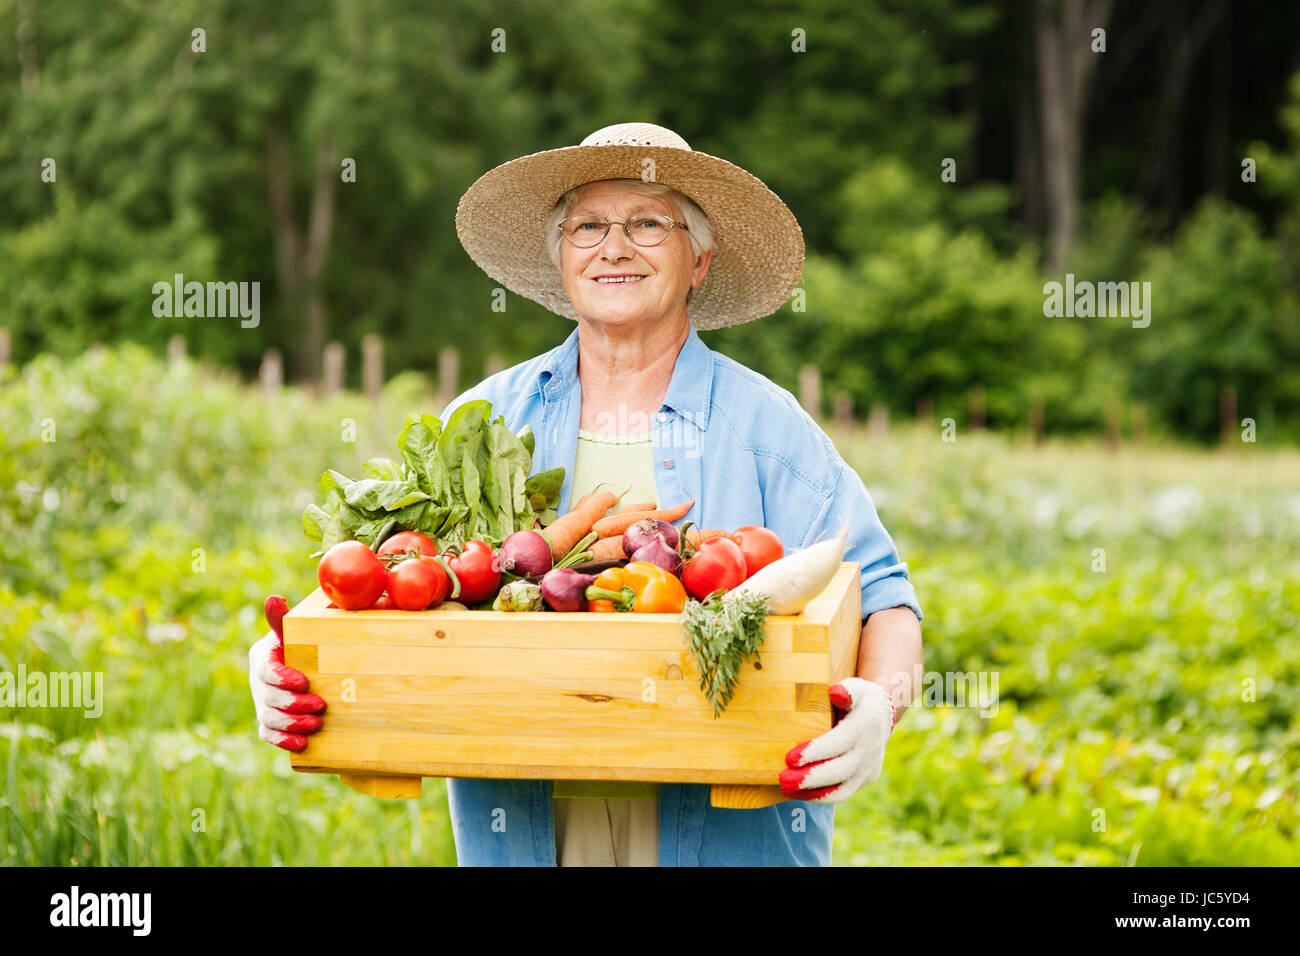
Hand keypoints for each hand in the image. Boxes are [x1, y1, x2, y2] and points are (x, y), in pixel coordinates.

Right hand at [249, 595, 325, 752]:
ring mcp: (261, 702)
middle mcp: (258, 681)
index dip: (282, 678)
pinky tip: (302, 744)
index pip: (265, 670)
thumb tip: (273, 599)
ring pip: (268, 718)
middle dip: (294, 704)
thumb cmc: (308, 643)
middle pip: (268, 697)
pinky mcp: (267, 721)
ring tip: (316, 724)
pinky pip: (269, 735)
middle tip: (321, 706)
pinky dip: (284, 741)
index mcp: (263, 655)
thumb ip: (285, 619)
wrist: (315, 665)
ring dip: (292, 724)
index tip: (305, 682)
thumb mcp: (298, 631)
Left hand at [779, 677, 894, 802]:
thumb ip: (847, 690)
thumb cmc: (861, 698)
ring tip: (786, 789)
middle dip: (810, 778)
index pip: (838, 743)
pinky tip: (799, 794)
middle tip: (782, 779)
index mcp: (865, 725)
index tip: (789, 758)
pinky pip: (843, 794)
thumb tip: (836, 692)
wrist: (884, 715)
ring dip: (813, 793)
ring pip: (842, 789)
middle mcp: (869, 750)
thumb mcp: (856, 687)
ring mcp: (869, 768)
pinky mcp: (865, 780)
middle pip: (839, 770)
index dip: (814, 752)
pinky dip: (821, 797)